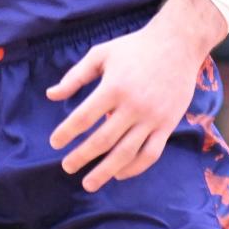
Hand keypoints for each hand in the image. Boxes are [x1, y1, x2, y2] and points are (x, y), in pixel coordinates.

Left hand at [47, 0, 220, 191]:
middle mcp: (133, 106)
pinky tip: (119, 173)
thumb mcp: (101, 54)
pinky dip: (134, 168)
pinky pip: (151, 153)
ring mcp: (152, 118)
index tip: (54, 143)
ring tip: (88, 183)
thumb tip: (51, 96)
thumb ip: (75, 76)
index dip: (66, 132)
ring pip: (126, 153)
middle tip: (67, 167)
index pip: (84, 117)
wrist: (178, 45)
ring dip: (105, 171)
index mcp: (113, 87)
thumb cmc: (134, 48)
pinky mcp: (167, 125)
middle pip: (103, 140)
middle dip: (82, 157)